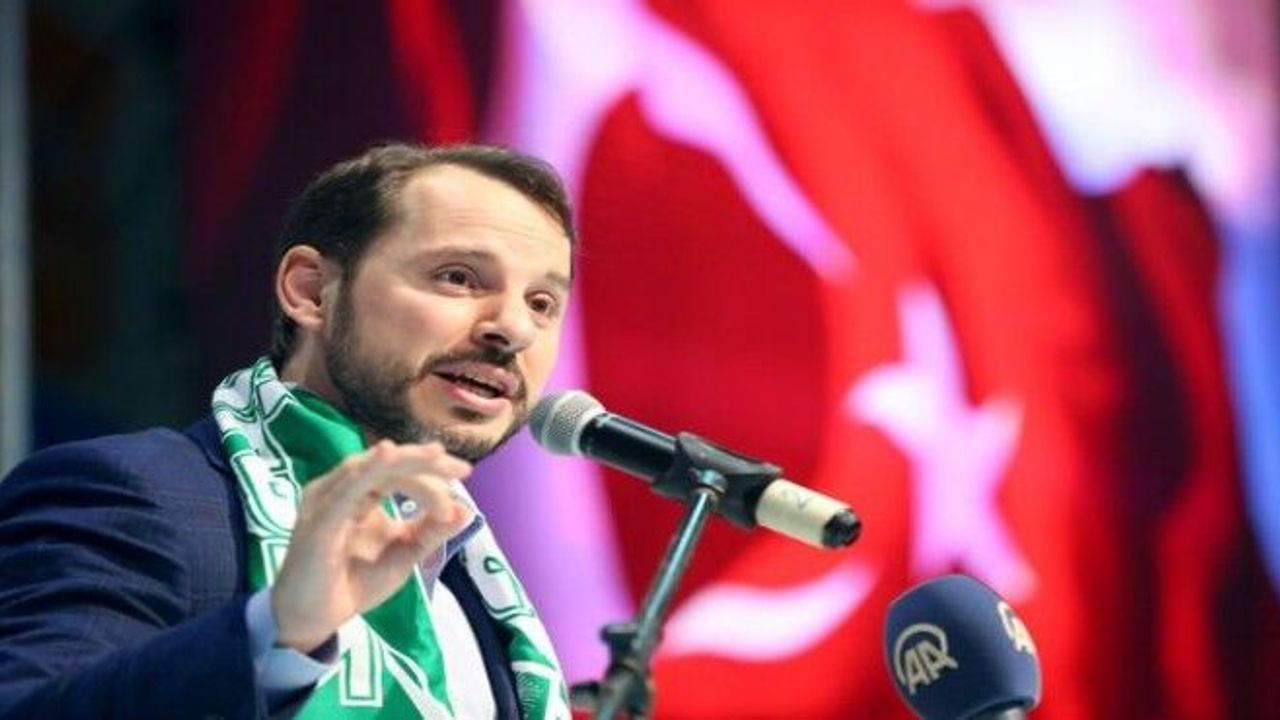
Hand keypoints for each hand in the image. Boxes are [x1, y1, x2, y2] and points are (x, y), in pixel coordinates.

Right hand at [269, 440, 472, 652]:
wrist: (314, 620)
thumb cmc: (354, 583)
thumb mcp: (403, 553)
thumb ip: (431, 531)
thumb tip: (466, 510)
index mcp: (359, 492)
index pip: (399, 472)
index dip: (432, 476)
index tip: (463, 489)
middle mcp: (339, 489)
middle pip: (385, 464)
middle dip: (425, 462)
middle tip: (461, 469)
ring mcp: (325, 502)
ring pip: (368, 469)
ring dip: (405, 462)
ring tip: (436, 455)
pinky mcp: (318, 522)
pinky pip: (344, 490)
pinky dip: (367, 471)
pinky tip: (387, 455)